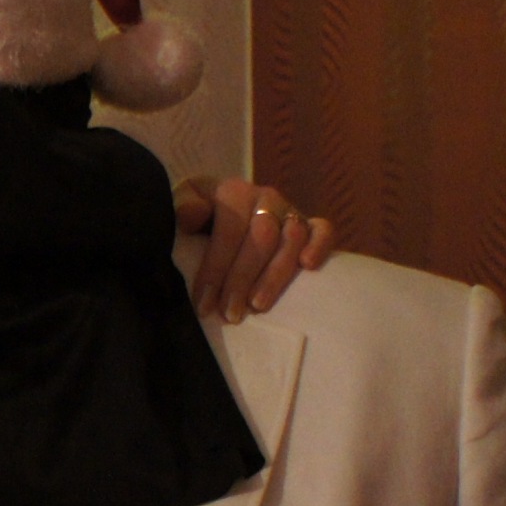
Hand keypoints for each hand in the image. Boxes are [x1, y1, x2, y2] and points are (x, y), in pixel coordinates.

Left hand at [174, 175, 335, 322]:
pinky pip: (323, 230)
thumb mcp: (181, 208)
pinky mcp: (309, 223)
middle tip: (231, 314)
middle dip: (243, 279)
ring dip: (276, 274)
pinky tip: (308, 266)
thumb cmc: (198, 219)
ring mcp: (289, 210)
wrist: (219, 209)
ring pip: (292, 238)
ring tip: (258, 305)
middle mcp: (265, 197)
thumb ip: (183, 208)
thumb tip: (192, 215)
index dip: (216, 270)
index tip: (204, 305)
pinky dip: (320, 245)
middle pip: (261, 237)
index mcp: (233, 191)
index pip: (228, 230)